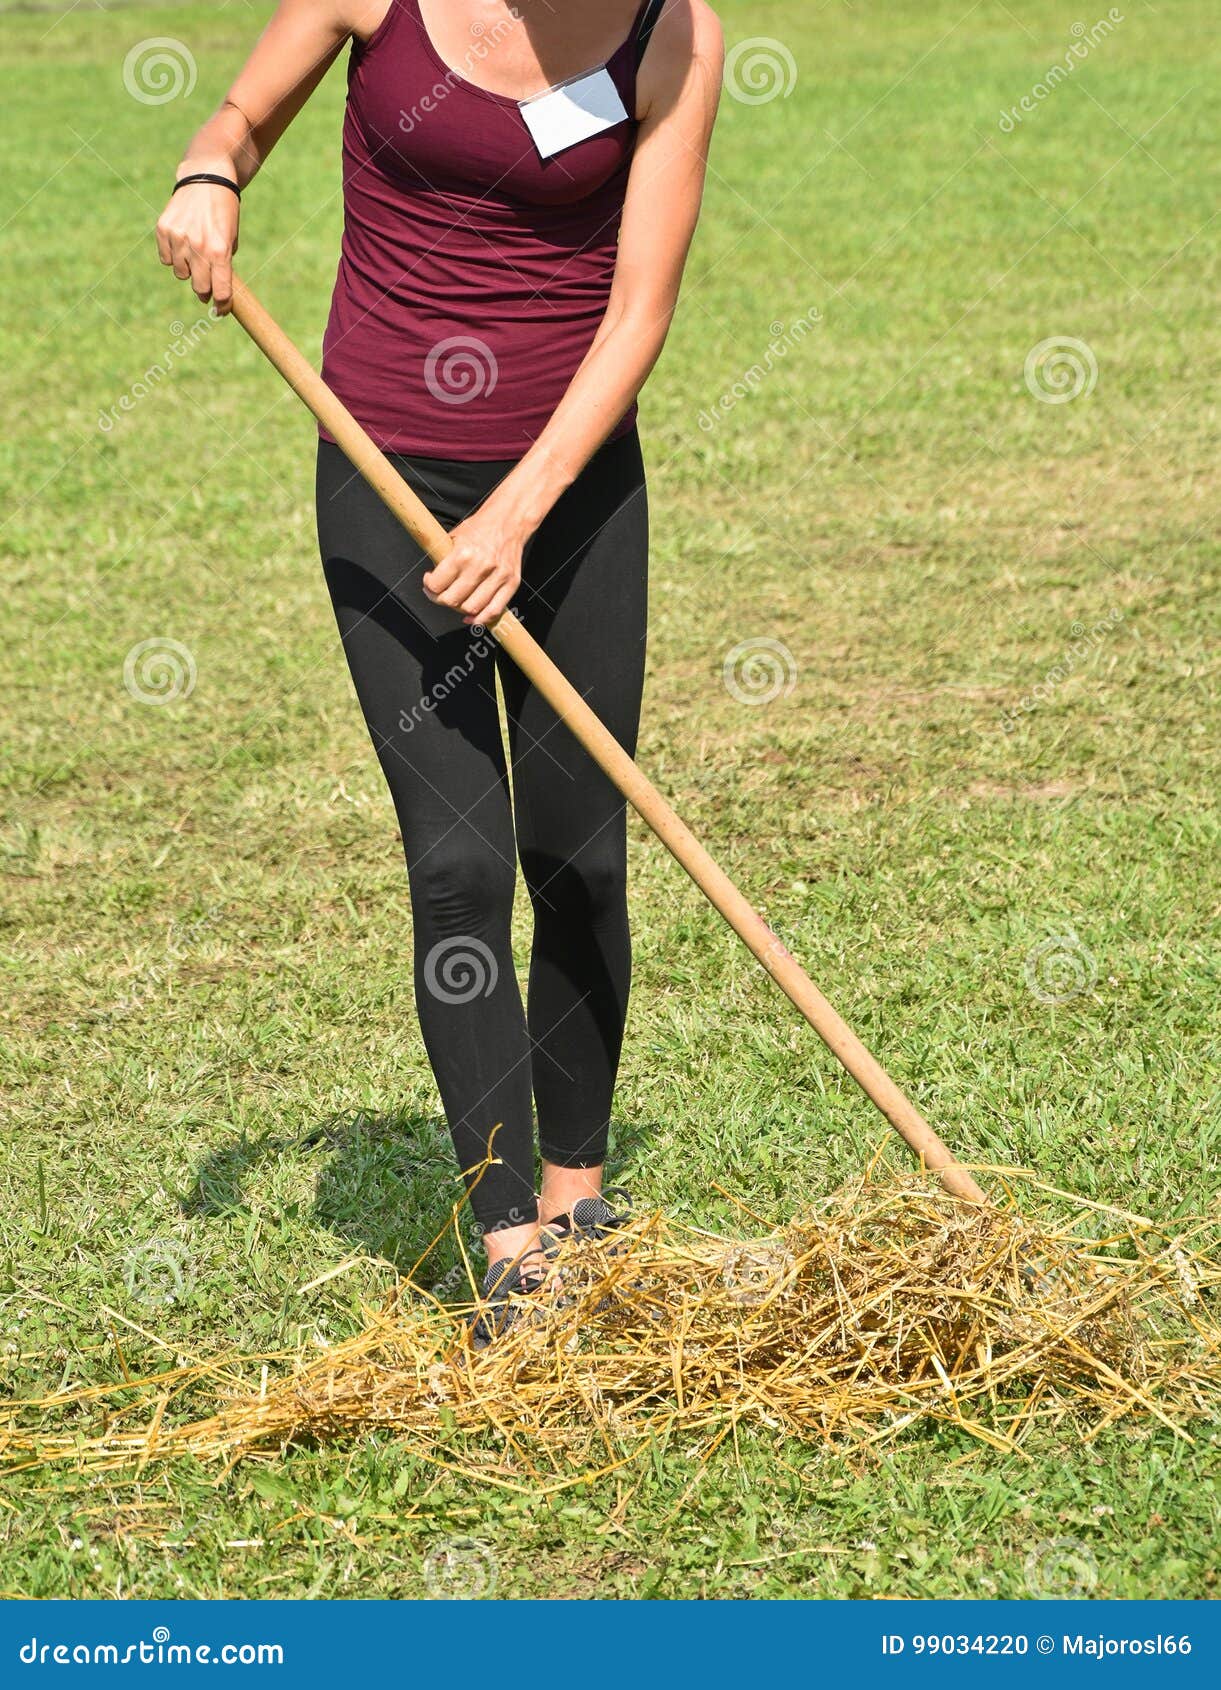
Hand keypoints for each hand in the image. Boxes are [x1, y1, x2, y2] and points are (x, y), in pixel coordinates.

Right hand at [155, 175, 239, 313]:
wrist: (206, 177)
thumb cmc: (224, 211)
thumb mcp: (231, 238)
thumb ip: (224, 264)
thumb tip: (216, 292)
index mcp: (220, 250)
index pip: (221, 291)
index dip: (222, 306)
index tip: (221, 311)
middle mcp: (198, 246)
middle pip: (200, 288)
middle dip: (205, 291)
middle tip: (208, 288)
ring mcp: (178, 238)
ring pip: (181, 274)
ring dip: (189, 271)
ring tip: (195, 254)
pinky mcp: (163, 229)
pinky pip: (166, 259)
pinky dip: (173, 257)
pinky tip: (181, 243)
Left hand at [422, 505, 526, 625]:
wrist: (510, 519)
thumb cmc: (481, 526)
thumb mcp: (455, 535)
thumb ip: (444, 558)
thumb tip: (433, 580)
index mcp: (463, 554)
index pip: (437, 584)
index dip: (429, 587)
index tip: (429, 583)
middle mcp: (480, 567)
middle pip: (452, 600)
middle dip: (440, 599)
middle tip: (439, 593)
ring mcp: (498, 576)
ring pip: (472, 608)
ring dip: (459, 609)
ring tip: (456, 600)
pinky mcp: (512, 583)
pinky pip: (494, 610)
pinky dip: (481, 619)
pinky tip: (471, 617)